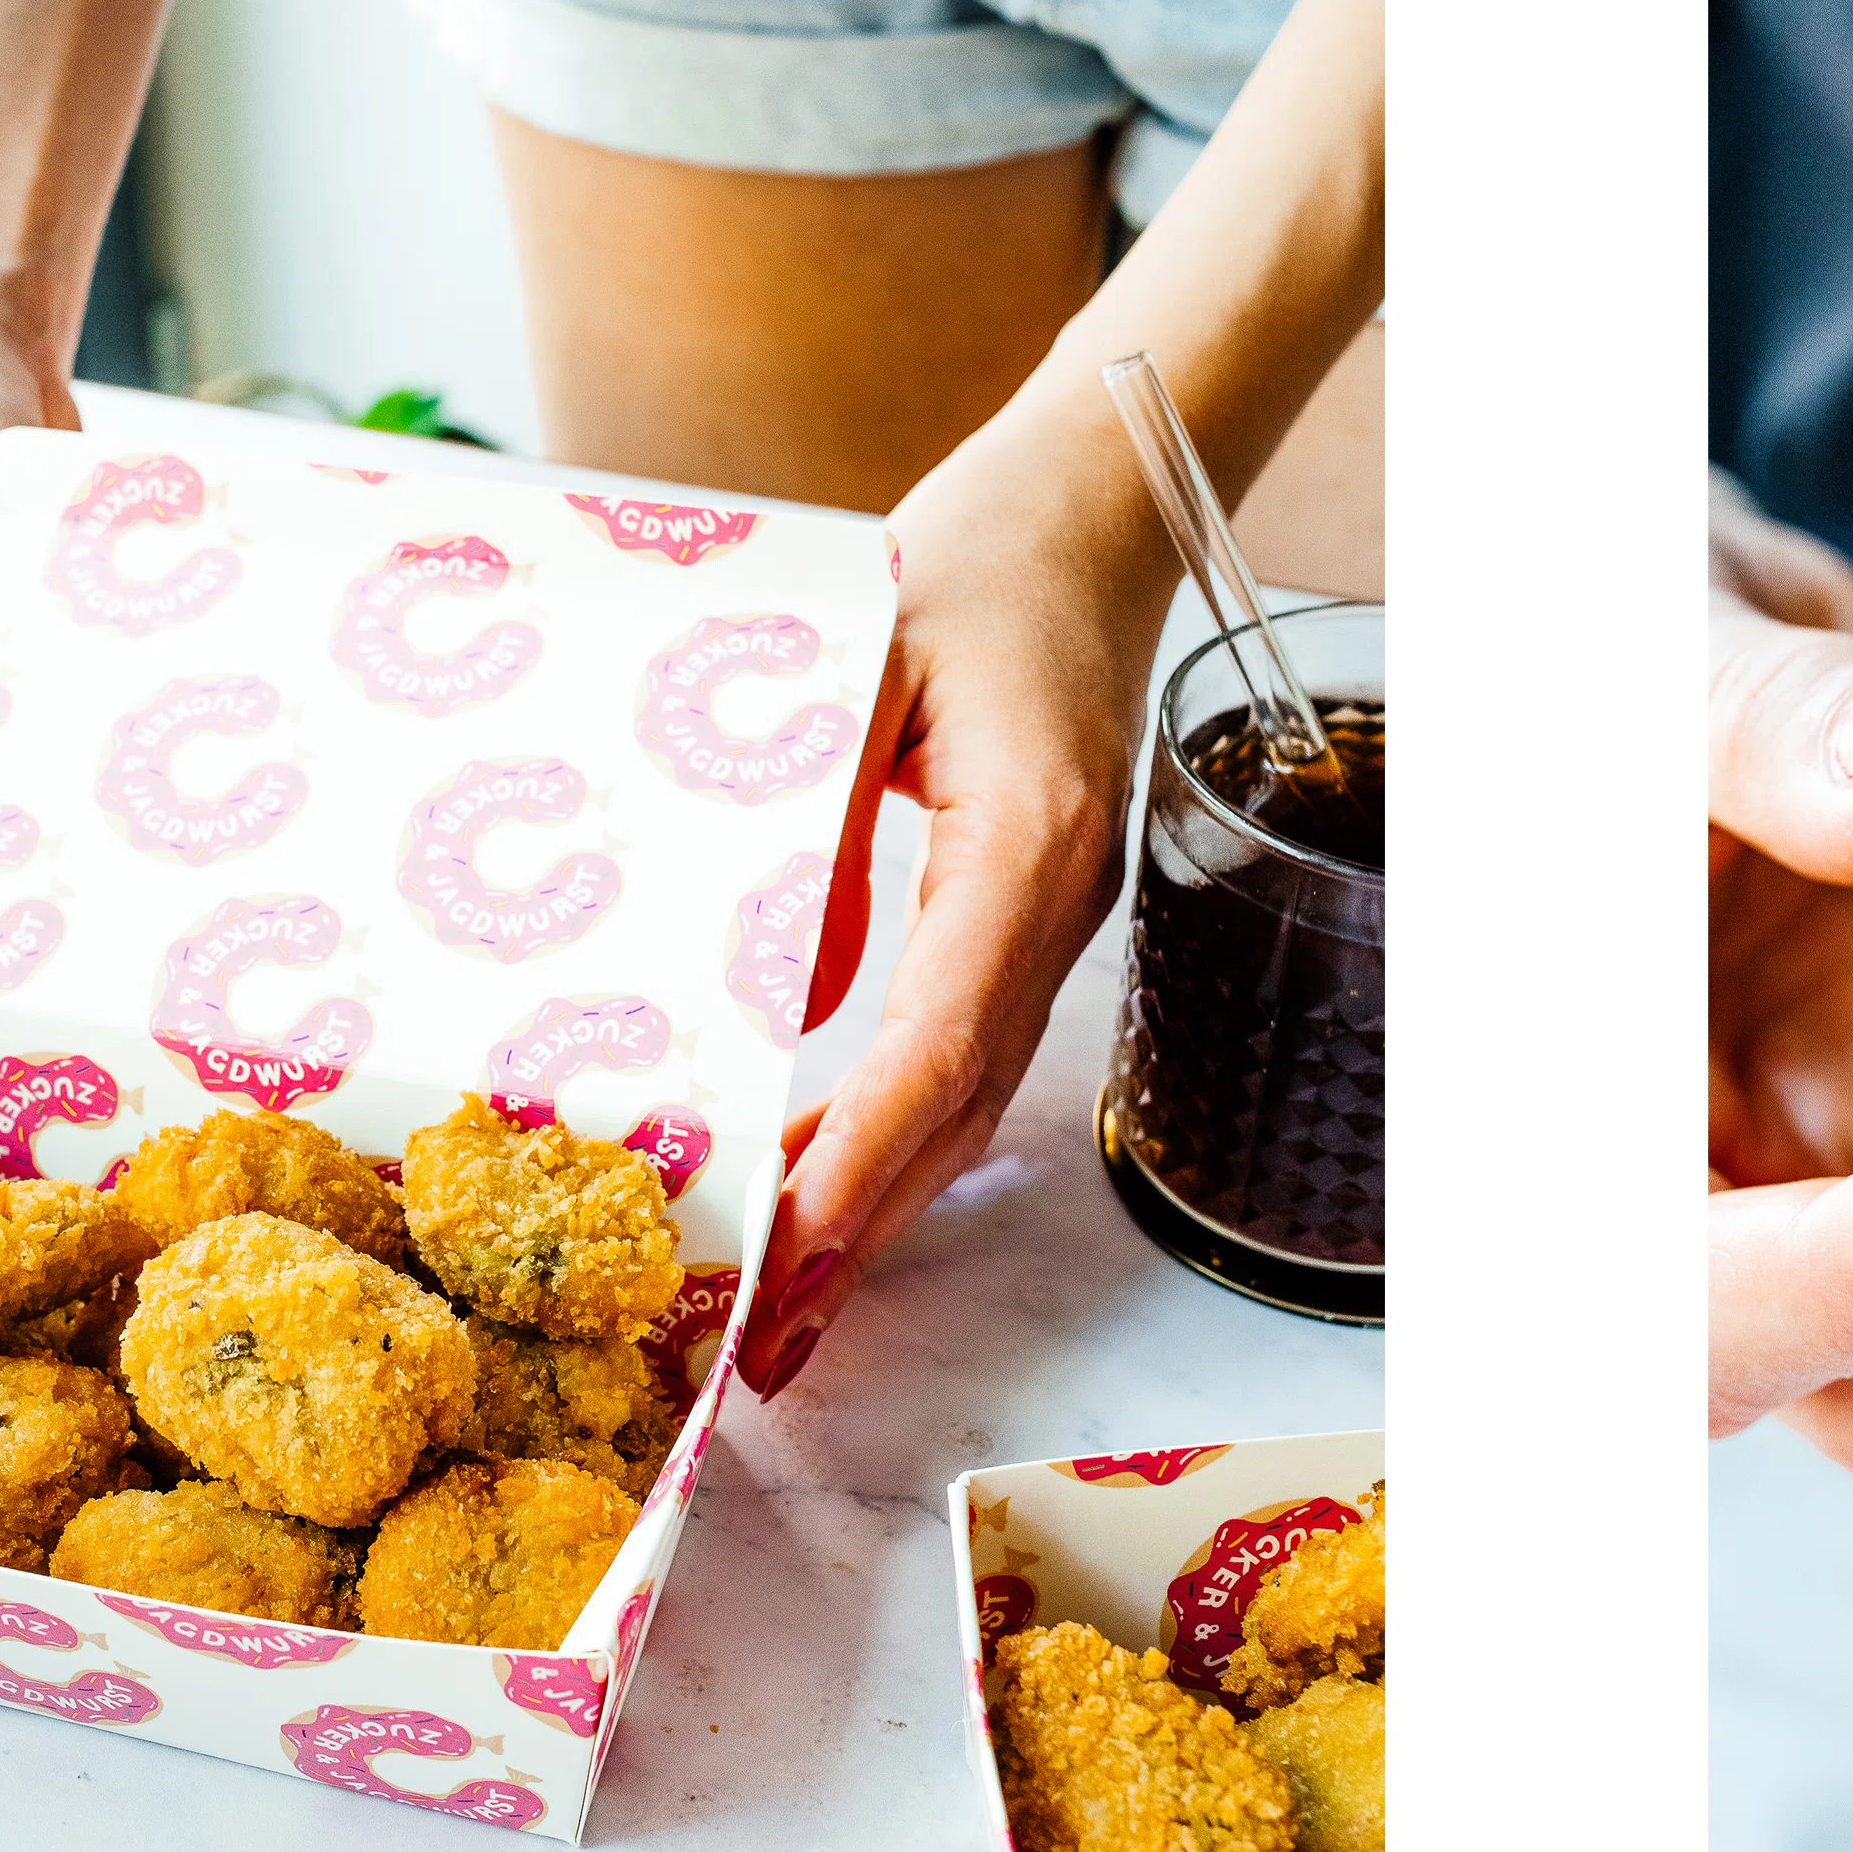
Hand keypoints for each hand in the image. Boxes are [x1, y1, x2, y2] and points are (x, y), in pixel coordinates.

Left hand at [738, 401, 1177, 1395]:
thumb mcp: (861, 659)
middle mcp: (1051, 902)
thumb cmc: (972, 556)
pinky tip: (812, 1179)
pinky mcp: (1025, 912)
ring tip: (779, 1308)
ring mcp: (1049, 916)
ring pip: (964, 1099)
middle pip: (959, 1106)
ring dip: (874, 1204)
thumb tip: (775, 993)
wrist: (1089, 506)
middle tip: (763, 1345)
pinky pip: (958, 1051)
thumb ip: (815, 817)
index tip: (788, 1245)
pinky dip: (886, 1132)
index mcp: (1020, 843)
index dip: (864, 1153)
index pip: (940, 1038)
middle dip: (861, 1232)